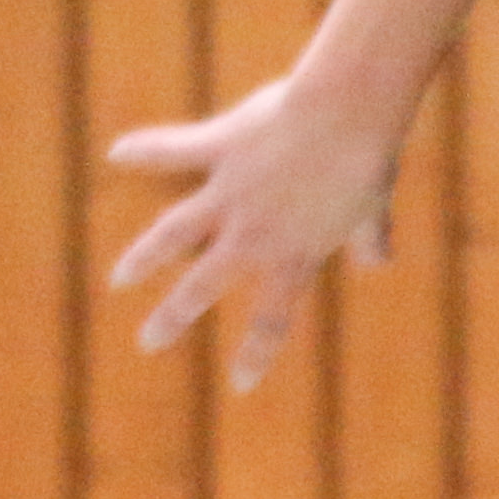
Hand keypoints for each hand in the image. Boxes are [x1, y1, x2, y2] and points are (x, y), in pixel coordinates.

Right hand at [106, 74, 397, 392]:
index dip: (256, 353)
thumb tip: (380, 261)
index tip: (241, 383)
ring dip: (144, 256)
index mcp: (295, 253)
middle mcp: (253, 234)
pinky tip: (118, 152)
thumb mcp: (373, 206)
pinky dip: (145, 151)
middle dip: (172, 317)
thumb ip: (371, 236)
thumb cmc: (367, 159)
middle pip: (202, 287)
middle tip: (148, 342)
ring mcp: (230, 193)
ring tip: (121, 277)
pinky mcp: (218, 149)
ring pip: (173, 233)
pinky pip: (173, 150)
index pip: (272, 317)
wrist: (346, 115)